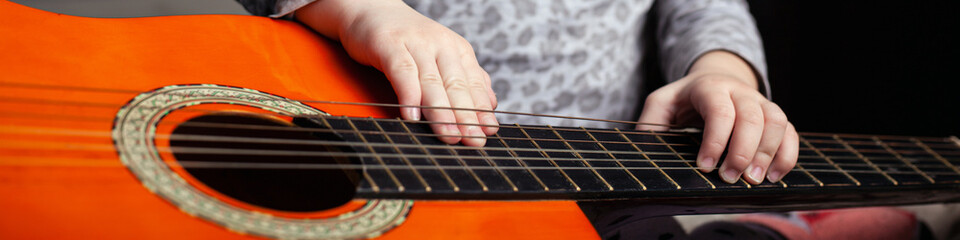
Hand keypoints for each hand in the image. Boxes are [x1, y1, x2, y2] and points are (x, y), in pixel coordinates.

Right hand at [295, 0, 497, 145]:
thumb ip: (465, 78)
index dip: (481, 110)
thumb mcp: (441, 56)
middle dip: (466, 116)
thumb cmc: (406, 39)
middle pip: (456, 86)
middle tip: (474, 141)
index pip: (474, 84)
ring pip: (432, 82)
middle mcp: (440, 45)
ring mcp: (416, 44)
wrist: (370, 8)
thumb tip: (491, 104)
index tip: (488, 133)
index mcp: (457, 50)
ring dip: (442, 112)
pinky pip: (402, 72)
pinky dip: (409, 95)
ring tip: (449, 136)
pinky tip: (413, 117)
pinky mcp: (389, 44)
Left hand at [637, 51, 797, 183]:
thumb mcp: (661, 103)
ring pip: (776, 122)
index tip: (705, 166)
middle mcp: (740, 92)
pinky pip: (790, 132)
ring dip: (768, 153)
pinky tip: (774, 176)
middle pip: (752, 117)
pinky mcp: (773, 116)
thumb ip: (651, 122)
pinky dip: (787, 155)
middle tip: (731, 178)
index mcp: (710, 87)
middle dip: (743, 151)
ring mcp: (760, 102)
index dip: (715, 140)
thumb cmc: (685, 98)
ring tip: (755, 180)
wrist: (714, 78)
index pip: (719, 111)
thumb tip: (644, 146)